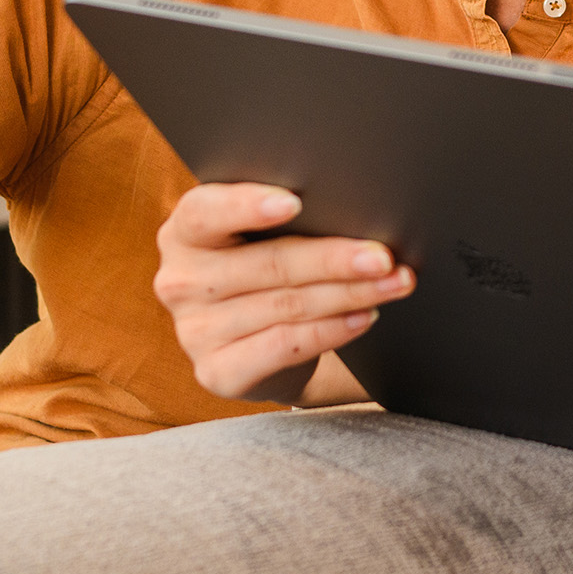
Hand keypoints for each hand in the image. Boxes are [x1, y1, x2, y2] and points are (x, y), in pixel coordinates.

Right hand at [154, 183, 417, 403]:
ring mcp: (194, 332)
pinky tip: (363, 317)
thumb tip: (355, 204)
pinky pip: (284, 346)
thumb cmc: (268, 264)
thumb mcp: (263, 234)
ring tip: (393, 283)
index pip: (206, 211)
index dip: (248, 205)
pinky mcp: (217, 372)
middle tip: (382, 256)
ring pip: (286, 306)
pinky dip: (332, 330)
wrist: (261, 339)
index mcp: (185, 231)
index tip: (296, 201)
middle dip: (334, 259)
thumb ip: (288, 215)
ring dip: (349, 294)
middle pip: (267, 264)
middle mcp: (179, 281)